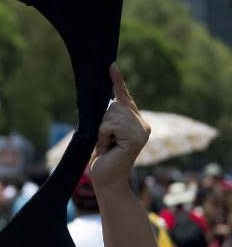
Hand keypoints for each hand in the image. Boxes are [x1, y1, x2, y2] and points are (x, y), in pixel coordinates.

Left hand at [89, 63, 149, 190]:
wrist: (106, 181)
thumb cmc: (103, 160)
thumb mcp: (103, 134)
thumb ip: (107, 118)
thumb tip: (103, 100)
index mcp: (136, 122)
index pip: (124, 97)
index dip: (117, 81)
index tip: (110, 65)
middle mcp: (143, 124)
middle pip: (114, 105)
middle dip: (103, 123)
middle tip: (106, 142)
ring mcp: (142, 130)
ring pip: (111, 115)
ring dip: (102, 131)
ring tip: (107, 146)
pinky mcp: (136, 137)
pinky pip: (110, 125)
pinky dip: (104, 136)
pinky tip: (109, 148)